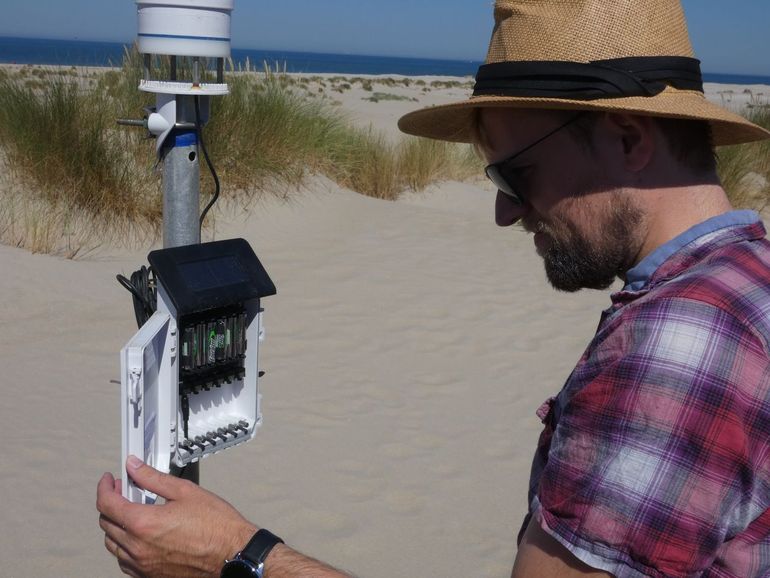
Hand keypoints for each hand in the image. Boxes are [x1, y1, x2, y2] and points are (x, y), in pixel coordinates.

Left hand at [97, 455, 256, 577]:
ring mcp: (142, 564)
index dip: (104, 487)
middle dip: (110, 504)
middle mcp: (138, 547)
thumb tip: (135, 467)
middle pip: (106, 523)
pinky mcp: (149, 576)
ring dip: (116, 525)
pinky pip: (124, 561)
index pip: (107, 503)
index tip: (109, 480)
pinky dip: (124, 546)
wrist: (232, 553)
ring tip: (132, 512)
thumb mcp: (185, 491)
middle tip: (123, 491)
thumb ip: (153, 478)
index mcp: (144, 523)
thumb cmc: (216, 526)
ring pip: (112, 545)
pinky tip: (139, 536)